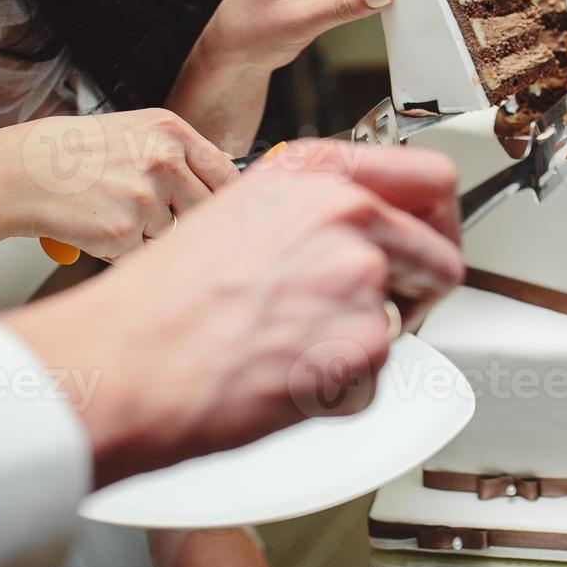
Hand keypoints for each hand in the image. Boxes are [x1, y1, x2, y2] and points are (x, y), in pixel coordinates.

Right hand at [0, 108, 238, 259]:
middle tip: (149, 211)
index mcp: (170, 132)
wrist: (22, 172)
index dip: (229, 197)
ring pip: (172, 234)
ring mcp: (145, 197)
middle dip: (185, 219)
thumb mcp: (134, 132)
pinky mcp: (124, 232)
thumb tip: (226, 182)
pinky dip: (123, 249)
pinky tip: (98, 224)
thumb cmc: (73, 152)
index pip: (225, 173)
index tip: (233, 212)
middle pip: (206, 209)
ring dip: (147, 233)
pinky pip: (141, 254)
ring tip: (110, 208)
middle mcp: (163, 161)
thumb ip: (179, 153)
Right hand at [3, 140, 464, 487]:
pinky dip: (338, 393)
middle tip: (371, 314)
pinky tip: (281, 378)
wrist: (124, 364)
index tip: (433, 241)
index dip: (440, 220)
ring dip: (363, 345)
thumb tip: (354, 232)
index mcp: (316, 174)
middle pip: (441, 257)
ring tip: (292, 349)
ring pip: (405, 323)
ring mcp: (360, 277)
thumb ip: (308, 213)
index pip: (430, 178)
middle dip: (419, 294)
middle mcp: (347, 214)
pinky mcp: (364, 345)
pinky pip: (376, 380)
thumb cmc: (157, 303)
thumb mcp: (236, 215)